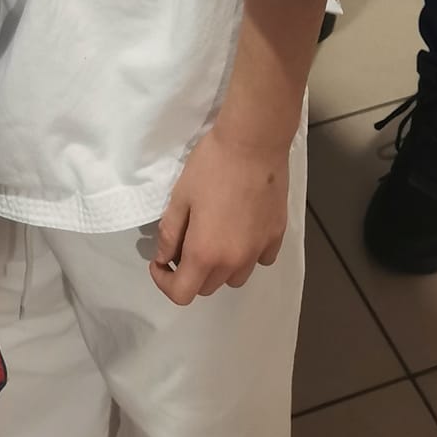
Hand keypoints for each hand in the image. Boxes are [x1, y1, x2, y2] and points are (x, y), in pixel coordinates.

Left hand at [150, 127, 289, 305]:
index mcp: (206, 253)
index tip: (159, 261)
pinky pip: (259, 260)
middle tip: (183, 242)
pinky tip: (241, 230)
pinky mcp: (277, 237)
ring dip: (219, 268)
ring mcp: (259, 251)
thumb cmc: (211, 166)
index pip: (182, 294)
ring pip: (234, 278)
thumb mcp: (180, 196)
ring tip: (214, 236)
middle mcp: (235, 262)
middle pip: (208, 288)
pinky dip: (247, 254)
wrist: (253, 142)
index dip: (164, 282)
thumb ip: (169, 233)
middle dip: (190, 272)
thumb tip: (164, 257)